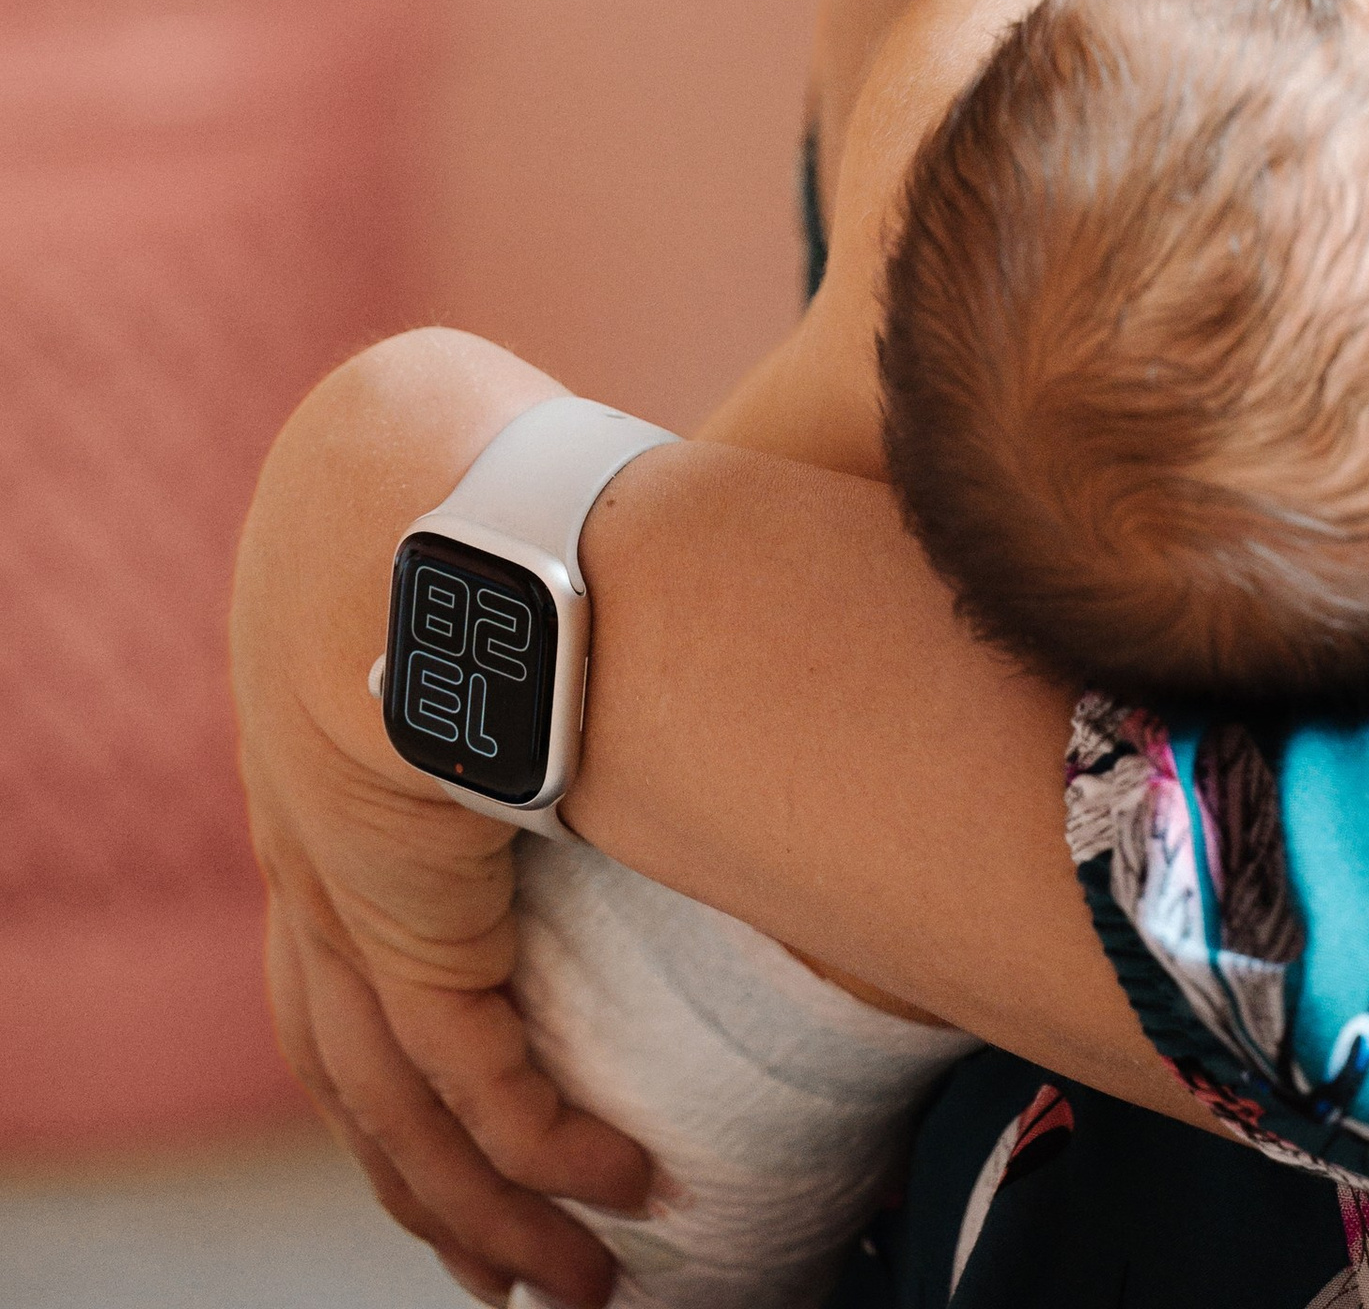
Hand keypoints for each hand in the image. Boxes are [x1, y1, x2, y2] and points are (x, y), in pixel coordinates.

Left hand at [233, 335, 655, 1307]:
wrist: (424, 469)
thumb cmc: (497, 472)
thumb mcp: (523, 552)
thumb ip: (597, 598)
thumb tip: (728, 573)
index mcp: (331, 770)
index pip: (339, 968)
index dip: (407, 1078)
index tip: (476, 1159)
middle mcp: (313, 851)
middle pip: (352, 1072)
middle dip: (438, 1195)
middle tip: (521, 1276)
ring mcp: (343, 887)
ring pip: (396, 1105)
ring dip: (485, 1210)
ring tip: (577, 1281)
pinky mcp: (402, 904)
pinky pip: (465, 1071)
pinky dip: (537, 1145)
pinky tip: (614, 1183)